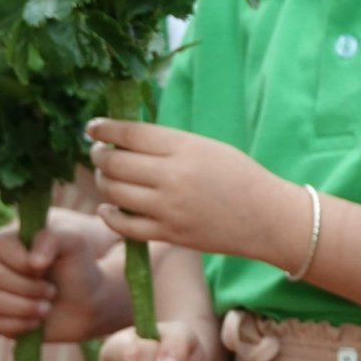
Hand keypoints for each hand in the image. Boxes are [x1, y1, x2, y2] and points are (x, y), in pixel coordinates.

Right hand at [0, 209, 122, 341]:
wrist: (92, 301)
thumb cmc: (81, 267)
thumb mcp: (74, 243)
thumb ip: (52, 239)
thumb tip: (34, 263)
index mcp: (14, 242)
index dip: (18, 258)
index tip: (43, 265)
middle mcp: (1, 265)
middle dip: (28, 286)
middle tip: (53, 290)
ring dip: (23, 306)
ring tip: (48, 308)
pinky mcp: (1, 317)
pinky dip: (17, 325)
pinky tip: (37, 322)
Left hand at [88, 119, 294, 261]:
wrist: (268, 217)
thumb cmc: (241, 176)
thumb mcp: (208, 148)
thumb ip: (170, 144)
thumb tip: (127, 139)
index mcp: (185, 148)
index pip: (131, 134)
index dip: (105, 129)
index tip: (92, 127)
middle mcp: (173, 177)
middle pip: (116, 162)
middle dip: (99, 155)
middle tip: (98, 152)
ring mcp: (169, 208)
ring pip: (114, 192)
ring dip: (103, 182)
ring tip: (107, 177)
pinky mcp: (169, 234)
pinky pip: (124, 225)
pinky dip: (110, 214)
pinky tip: (108, 207)